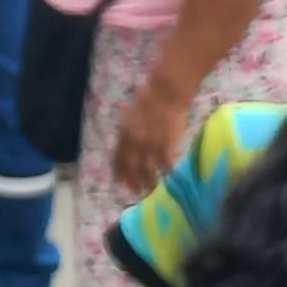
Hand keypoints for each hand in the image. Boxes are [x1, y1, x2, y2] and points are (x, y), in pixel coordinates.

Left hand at [111, 78, 198, 198]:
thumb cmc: (146, 101)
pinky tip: (168, 175)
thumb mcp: (128, 117)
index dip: (119, 172)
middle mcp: (135, 143)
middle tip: (135, 191)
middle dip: (133, 182)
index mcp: (124, 135)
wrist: (164, 95)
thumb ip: (127, 134)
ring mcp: (151, 146)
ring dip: (149, 181)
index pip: (118, 158)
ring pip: (148, 170)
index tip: (120, 182)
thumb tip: (126, 148)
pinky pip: (166, 164)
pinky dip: (167, 171)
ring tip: (150, 188)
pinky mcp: (167, 146)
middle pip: (132, 168)